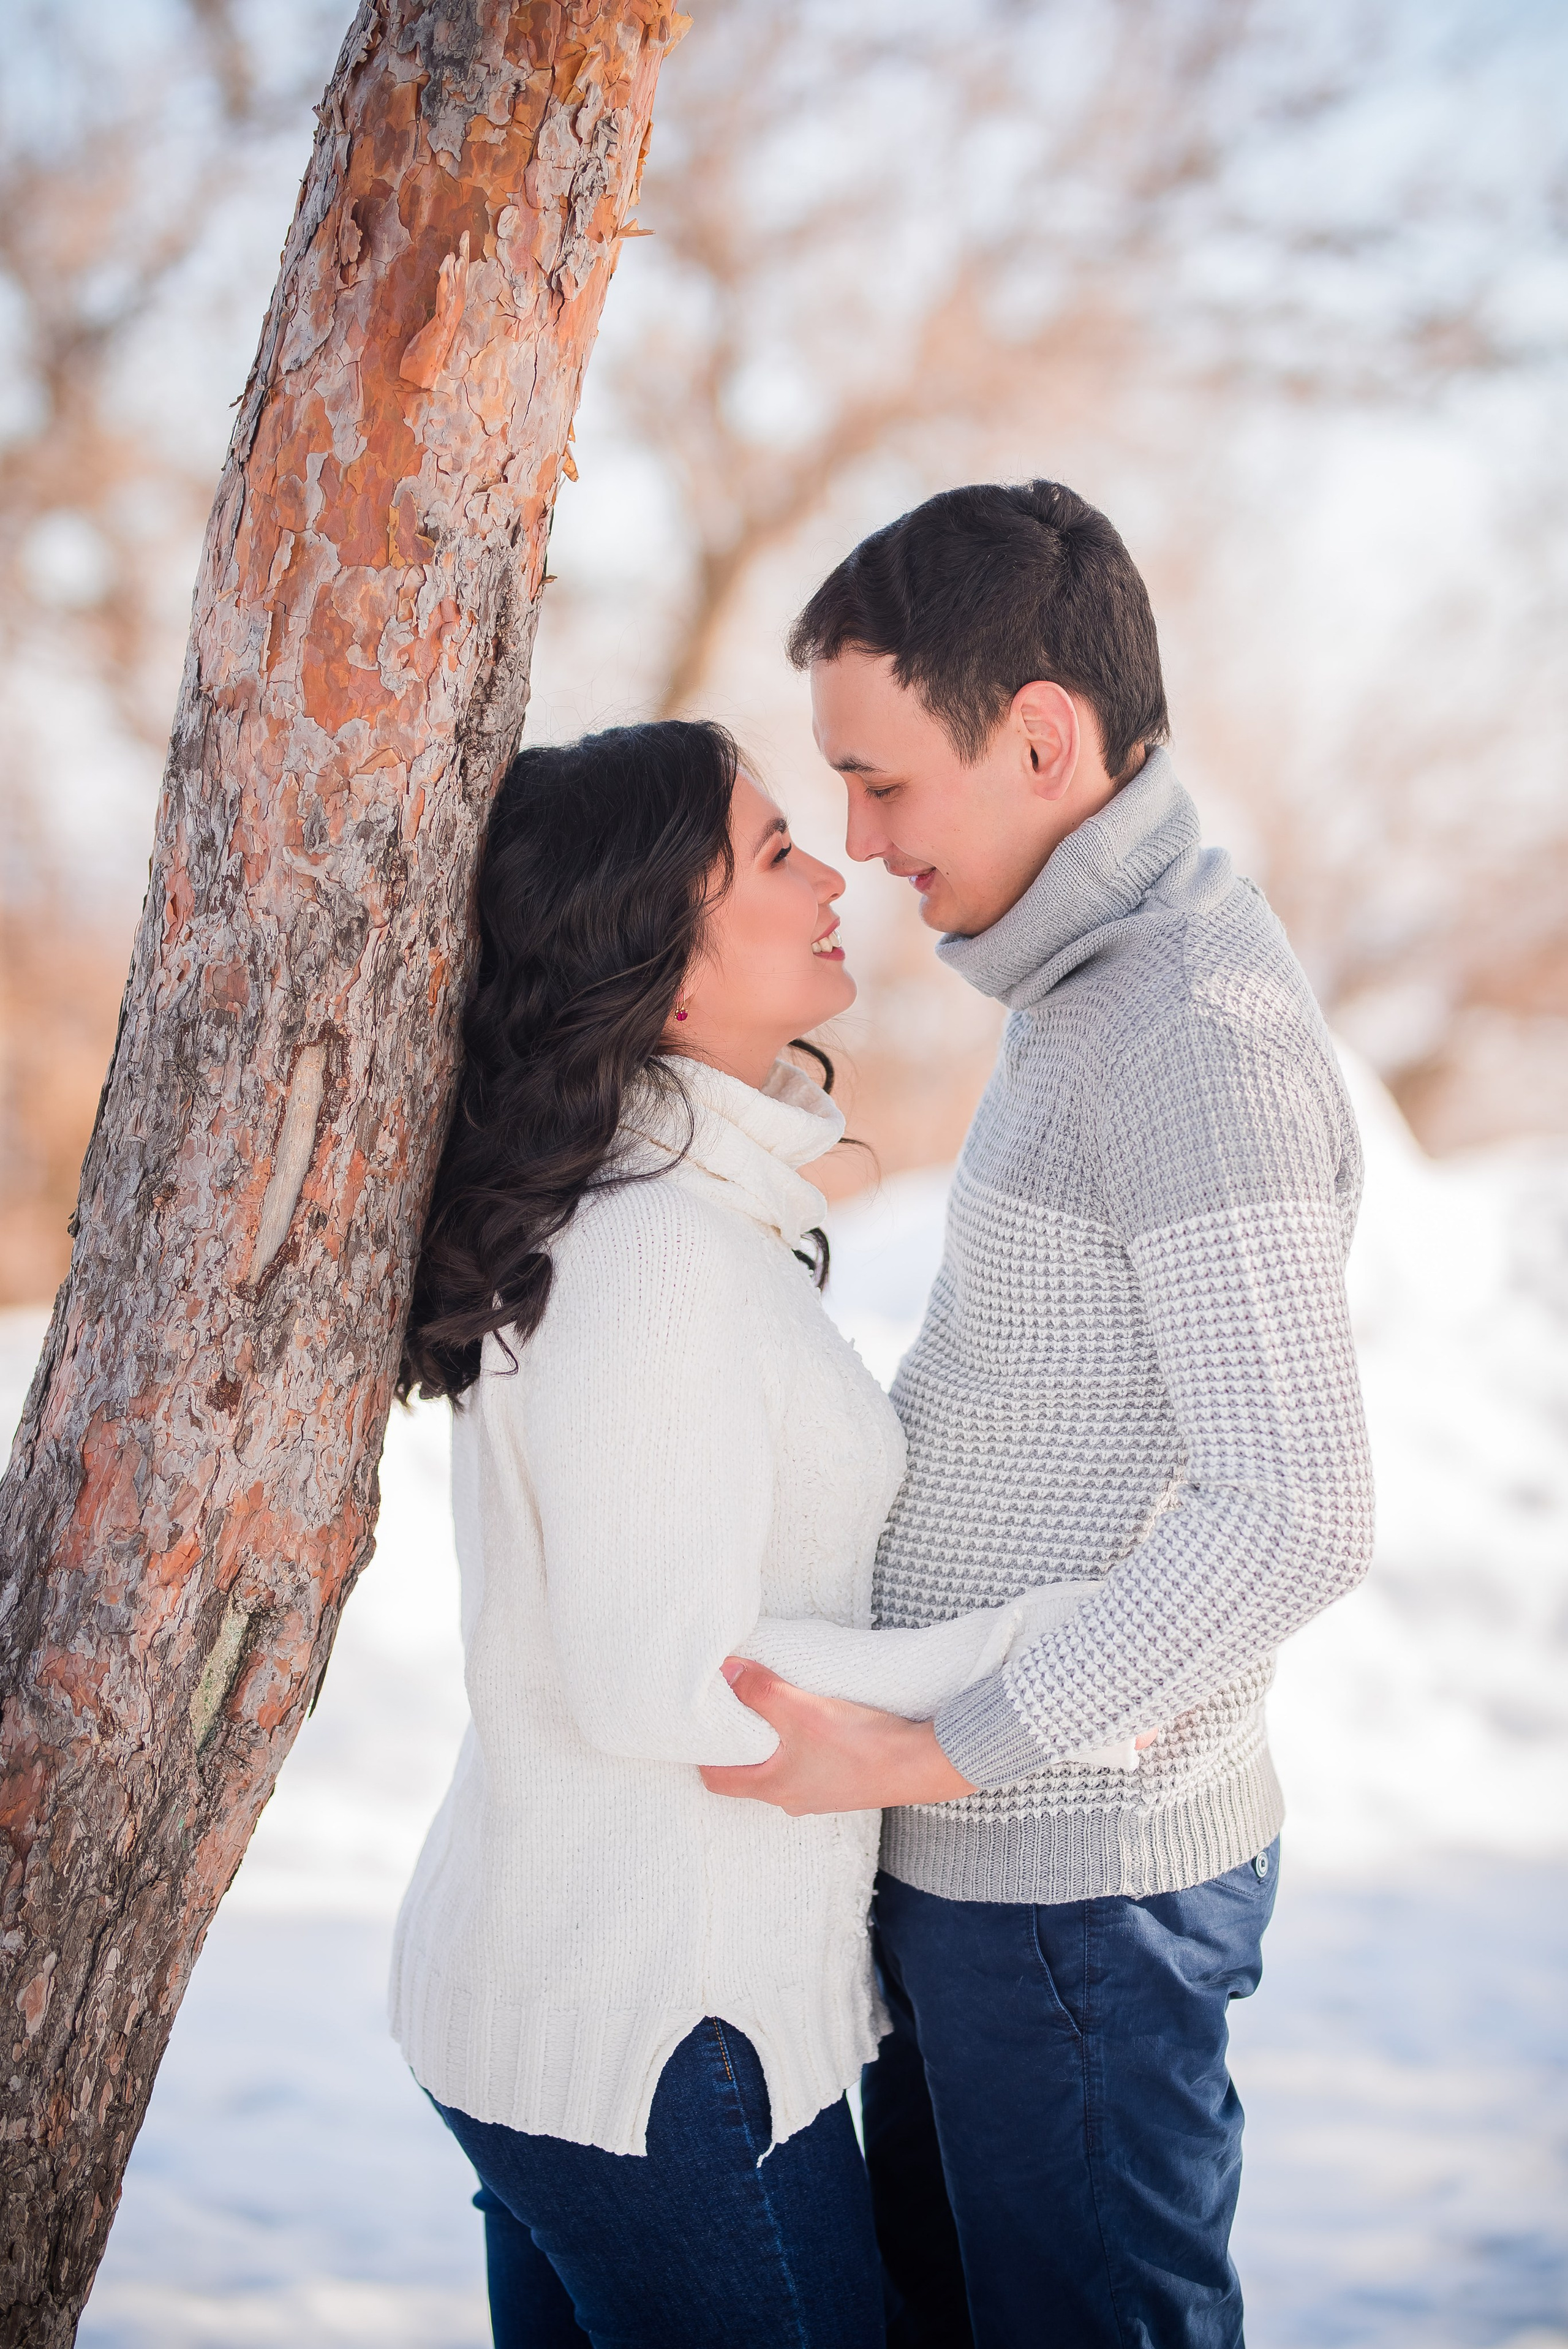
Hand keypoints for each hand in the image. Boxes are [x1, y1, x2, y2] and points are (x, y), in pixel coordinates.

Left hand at [699, 1658, 976, 1814]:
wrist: (920, 1764)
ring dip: (772, 1744)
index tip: (700, 1727)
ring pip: (781, 1769)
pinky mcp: (846, 1783)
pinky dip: (801, 1746)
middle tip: (730, 1710)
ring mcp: (821, 1794)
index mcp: (774, 1788)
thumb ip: (760, 1691)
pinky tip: (813, 1723)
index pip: (717, 1780)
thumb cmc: (859, 1744)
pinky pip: (810, 1766)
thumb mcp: (801, 1710)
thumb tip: (726, 1672)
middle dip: (738, 1745)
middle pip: (748, 1774)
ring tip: (770, 1709)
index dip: (703, 1754)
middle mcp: (793, 1799)